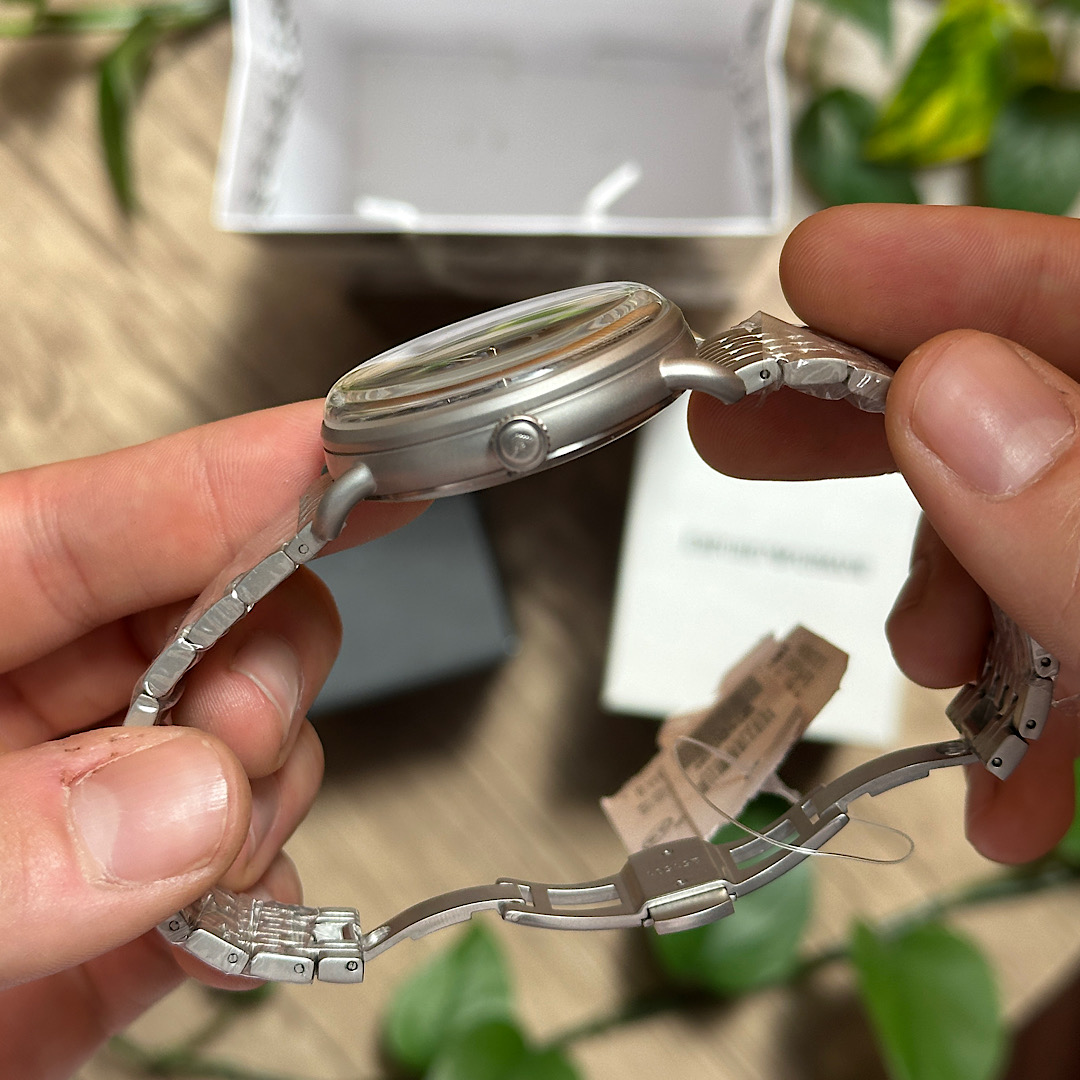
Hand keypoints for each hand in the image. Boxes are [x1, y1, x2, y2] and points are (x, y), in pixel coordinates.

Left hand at [0, 400, 422, 1078]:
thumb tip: (180, 805)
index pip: (109, 516)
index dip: (249, 473)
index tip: (362, 448)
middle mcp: (7, 713)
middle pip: (213, 619)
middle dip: (258, 670)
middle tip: (234, 738)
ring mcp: (64, 816)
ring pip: (242, 746)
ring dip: (258, 800)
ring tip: (203, 873)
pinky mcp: (94, 925)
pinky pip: (225, 877)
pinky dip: (256, 901)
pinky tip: (233, 926)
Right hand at [689, 204, 1079, 865]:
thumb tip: (949, 400)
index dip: (944, 268)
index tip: (809, 275)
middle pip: (1026, 397)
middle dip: (883, 421)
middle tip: (743, 431)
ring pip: (1035, 528)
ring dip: (956, 602)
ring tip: (925, 670)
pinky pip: (1070, 644)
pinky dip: (1019, 716)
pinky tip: (1000, 786)